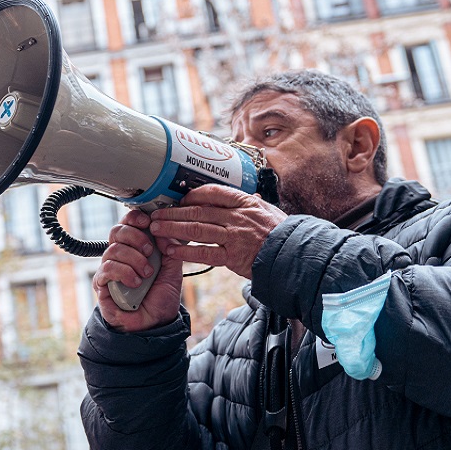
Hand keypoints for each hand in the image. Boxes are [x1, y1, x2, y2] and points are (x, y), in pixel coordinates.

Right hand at [93, 208, 184, 331]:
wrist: (156, 323)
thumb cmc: (162, 296)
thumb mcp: (173, 269)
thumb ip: (170, 247)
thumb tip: (162, 229)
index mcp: (136, 247)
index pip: (128, 223)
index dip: (135, 218)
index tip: (147, 222)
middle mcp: (120, 255)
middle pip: (117, 231)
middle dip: (136, 237)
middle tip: (149, 252)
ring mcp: (109, 269)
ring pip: (113, 249)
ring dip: (134, 260)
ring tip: (146, 274)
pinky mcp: (102, 284)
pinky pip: (107, 269)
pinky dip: (124, 273)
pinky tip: (135, 283)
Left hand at [149, 185, 286, 279]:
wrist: (295, 255)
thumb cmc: (281, 233)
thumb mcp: (267, 210)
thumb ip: (250, 204)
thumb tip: (245, 196)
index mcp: (245, 202)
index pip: (212, 192)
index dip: (192, 195)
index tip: (179, 199)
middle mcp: (237, 217)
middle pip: (198, 211)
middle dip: (174, 213)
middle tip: (155, 215)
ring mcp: (234, 237)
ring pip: (197, 230)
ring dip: (173, 229)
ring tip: (156, 230)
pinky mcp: (233, 257)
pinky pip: (204, 253)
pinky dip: (186, 252)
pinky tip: (172, 251)